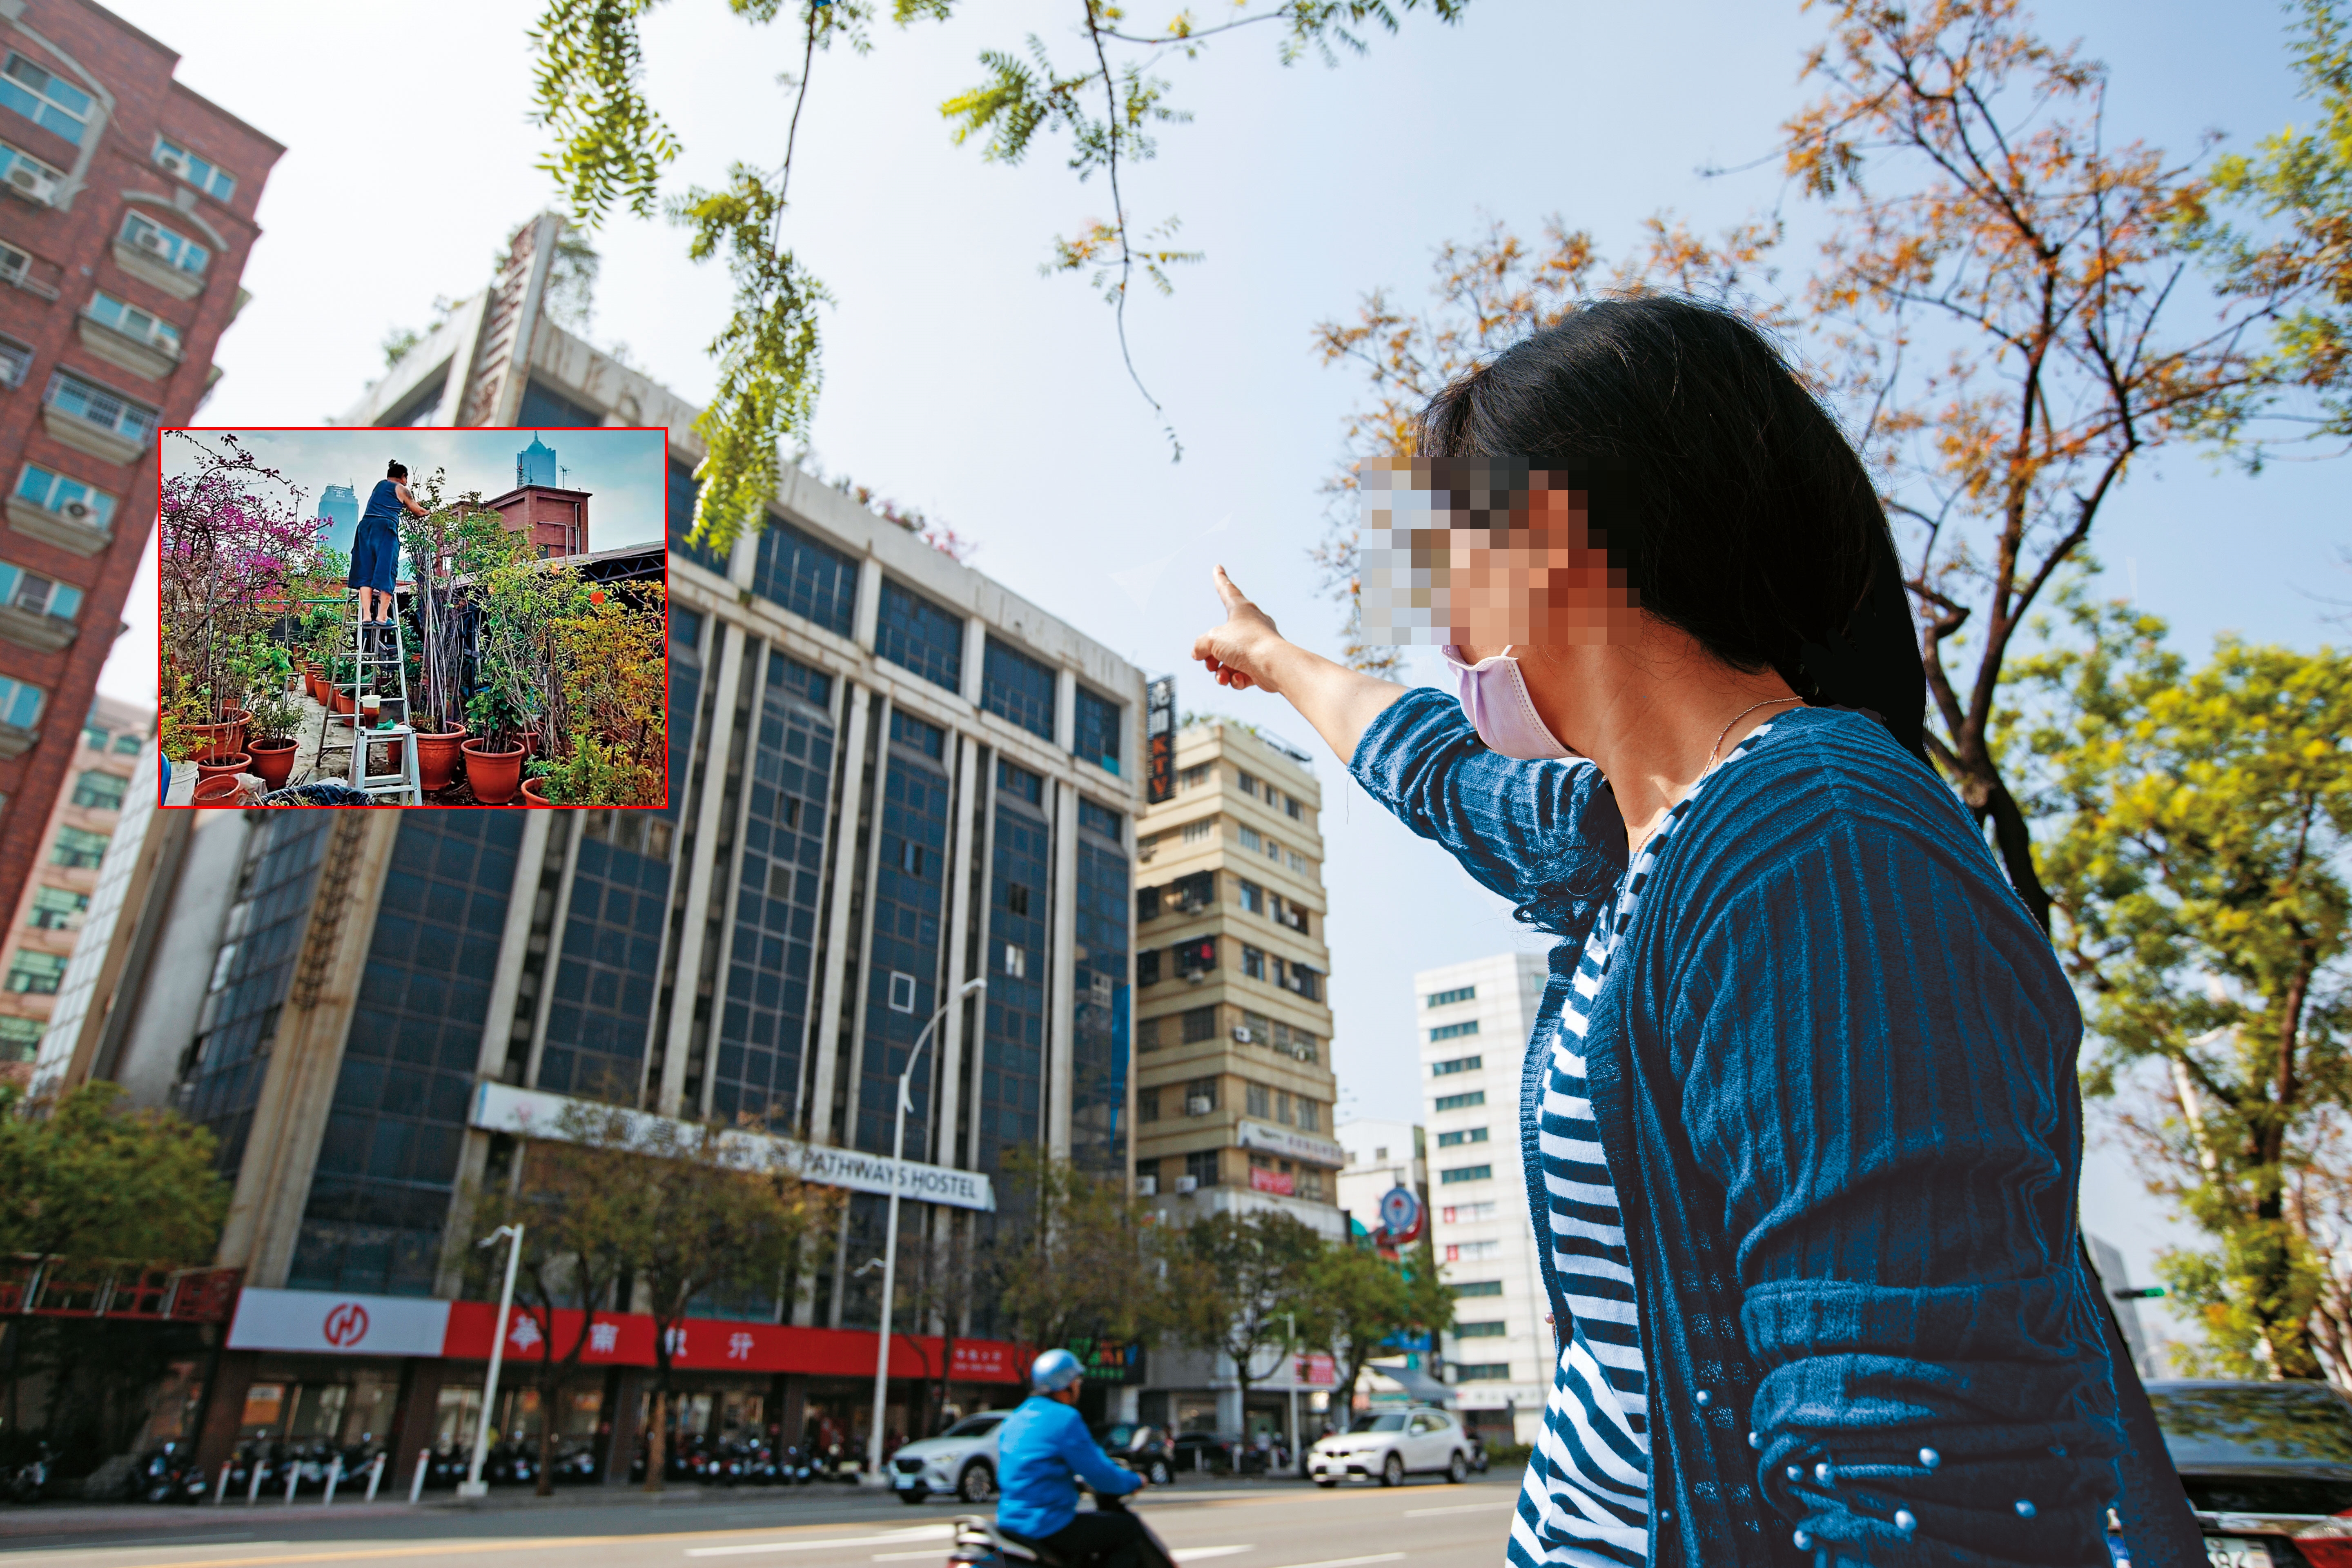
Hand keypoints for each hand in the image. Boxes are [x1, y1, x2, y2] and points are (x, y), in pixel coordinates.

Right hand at [1191, 566, 1289, 695]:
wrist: (1274, 666)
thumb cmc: (1246, 644)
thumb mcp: (1212, 640)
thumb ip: (1200, 645)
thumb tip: (1199, 654)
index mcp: (1241, 609)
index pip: (1227, 590)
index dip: (1219, 579)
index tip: (1218, 567)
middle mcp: (1251, 624)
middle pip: (1222, 639)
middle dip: (1211, 655)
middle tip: (1209, 662)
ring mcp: (1258, 645)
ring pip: (1230, 659)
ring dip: (1220, 671)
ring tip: (1222, 676)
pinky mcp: (1263, 665)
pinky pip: (1242, 673)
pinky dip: (1236, 679)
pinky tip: (1238, 680)